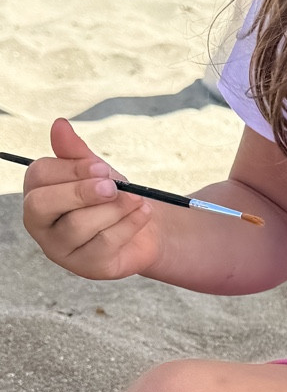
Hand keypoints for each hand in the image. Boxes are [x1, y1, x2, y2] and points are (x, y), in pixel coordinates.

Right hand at [22, 117, 160, 279]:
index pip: (39, 176)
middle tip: (113, 186)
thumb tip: (59, 124)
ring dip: (113, 209)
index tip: (102, 167)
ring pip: (77, 226)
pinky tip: (143, 212)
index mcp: (37, 192)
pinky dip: (129, 224)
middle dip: (80, 192)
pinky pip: (104, 244)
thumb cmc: (111, 195)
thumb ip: (76, 151)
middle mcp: (40, 223)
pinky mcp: (86, 267)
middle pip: (44, 204)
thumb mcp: (96, 170)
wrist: (144, 224)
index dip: (71, 169)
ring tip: (137, 199)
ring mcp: (60, 249)